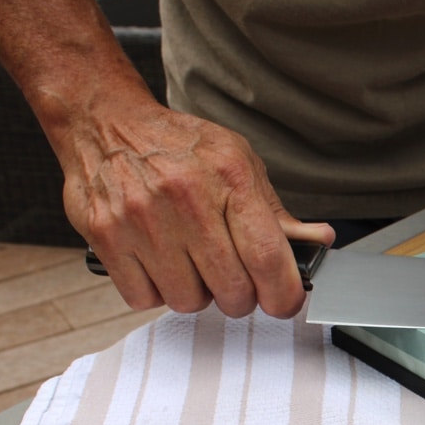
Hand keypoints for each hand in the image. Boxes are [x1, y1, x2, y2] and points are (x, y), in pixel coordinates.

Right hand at [61, 98, 334, 317]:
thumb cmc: (179, 147)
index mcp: (229, 176)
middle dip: (240, 296)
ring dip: (195, 293)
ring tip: (189, 263)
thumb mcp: (239, 163)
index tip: (284, 301)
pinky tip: (158, 263)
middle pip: (232, 290)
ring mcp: (143, 218)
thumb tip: (317, 240)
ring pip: (188, 301)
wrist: (107, 122)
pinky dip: (154, 291)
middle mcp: (186, 197)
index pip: (267, 256)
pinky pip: (144, 299)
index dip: (284, 294)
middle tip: (232, 279)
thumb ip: (276, 211)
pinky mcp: (106, 236)